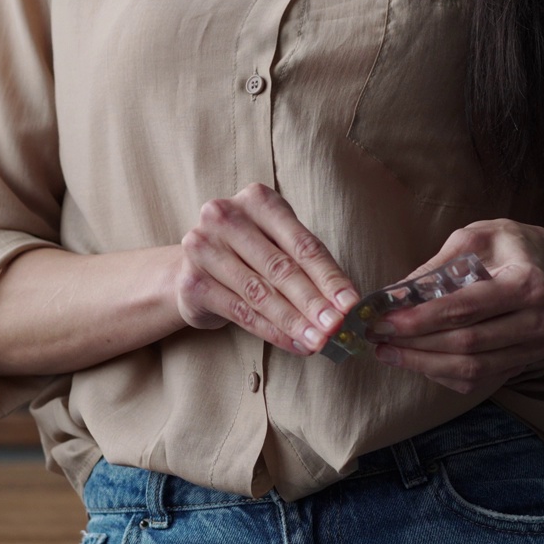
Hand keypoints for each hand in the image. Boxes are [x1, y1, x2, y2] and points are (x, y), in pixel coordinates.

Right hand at [177, 183, 358, 354]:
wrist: (191, 267)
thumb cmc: (249, 254)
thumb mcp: (279, 245)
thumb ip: (308, 267)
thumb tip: (345, 305)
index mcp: (257, 200)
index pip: (302, 244)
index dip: (330, 277)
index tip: (351, 305)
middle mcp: (226, 217)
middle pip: (281, 268)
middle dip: (314, 303)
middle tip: (337, 328)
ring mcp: (204, 248)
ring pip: (261, 293)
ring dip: (294, 322)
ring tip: (319, 342)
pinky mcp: (193, 282)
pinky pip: (241, 312)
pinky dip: (272, 332)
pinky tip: (294, 344)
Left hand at [370, 220, 543, 392]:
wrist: (538, 262)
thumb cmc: (500, 246)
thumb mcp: (469, 240)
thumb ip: (434, 269)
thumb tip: (392, 299)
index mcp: (528, 283)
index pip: (466, 308)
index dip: (421, 318)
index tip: (383, 320)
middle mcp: (539, 321)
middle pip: (466, 343)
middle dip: (415, 342)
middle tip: (377, 337)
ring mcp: (534, 349)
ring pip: (470, 369)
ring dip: (423, 363)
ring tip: (387, 351)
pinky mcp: (521, 365)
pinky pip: (475, 380)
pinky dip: (440, 373)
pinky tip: (414, 359)